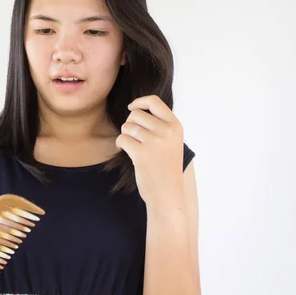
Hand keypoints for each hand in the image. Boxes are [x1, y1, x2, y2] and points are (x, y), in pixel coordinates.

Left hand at [115, 95, 184, 209]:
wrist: (167, 193)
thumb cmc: (166, 167)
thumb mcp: (172, 141)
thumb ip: (160, 124)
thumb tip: (135, 107)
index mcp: (175, 126)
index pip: (154, 101)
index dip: (139, 102)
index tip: (131, 108)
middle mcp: (167, 131)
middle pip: (136, 114)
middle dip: (129, 124)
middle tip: (133, 137)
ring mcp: (155, 142)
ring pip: (127, 127)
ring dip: (125, 136)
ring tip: (131, 146)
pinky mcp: (141, 154)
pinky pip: (122, 139)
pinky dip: (120, 144)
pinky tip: (124, 151)